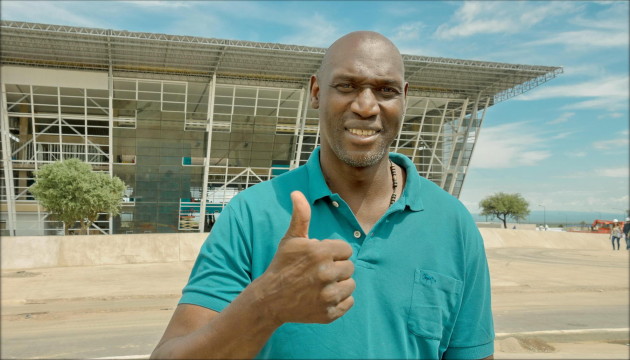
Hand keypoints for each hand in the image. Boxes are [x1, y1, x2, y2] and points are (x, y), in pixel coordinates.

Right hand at [254, 191, 354, 324]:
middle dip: (337, 268)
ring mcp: (328, 296)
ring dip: (340, 284)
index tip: (319, 257)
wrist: (270, 299)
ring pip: (351, 285)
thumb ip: (300, 216)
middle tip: (318, 272)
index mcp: (320, 252)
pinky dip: (340, 301)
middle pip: (350, 267)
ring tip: (321, 284)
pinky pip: (349, 303)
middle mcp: (326, 274)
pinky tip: (323, 297)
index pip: (346, 250)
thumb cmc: (282, 265)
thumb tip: (297, 193)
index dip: (333, 252)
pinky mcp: (329, 313)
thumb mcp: (291, 239)